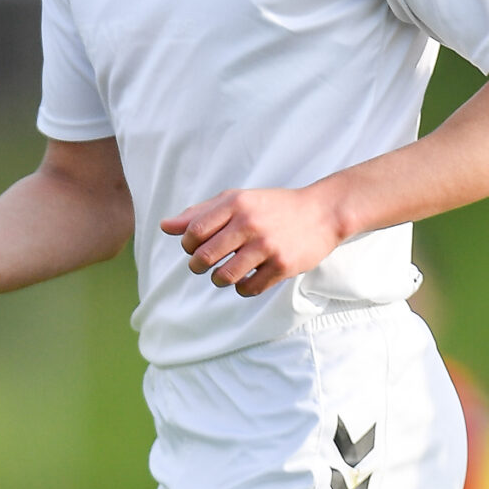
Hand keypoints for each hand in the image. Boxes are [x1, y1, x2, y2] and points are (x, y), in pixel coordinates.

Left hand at [160, 183, 347, 295]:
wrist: (323, 212)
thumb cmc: (273, 207)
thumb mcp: (237, 200)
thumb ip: (200, 213)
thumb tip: (165, 226)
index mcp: (236, 204)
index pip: (194, 231)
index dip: (187, 245)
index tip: (194, 246)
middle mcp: (250, 223)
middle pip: (204, 257)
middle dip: (197, 266)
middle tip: (203, 265)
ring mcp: (267, 246)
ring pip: (224, 277)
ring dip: (219, 279)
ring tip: (226, 273)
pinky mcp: (282, 266)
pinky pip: (248, 289)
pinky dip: (242, 289)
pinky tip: (247, 278)